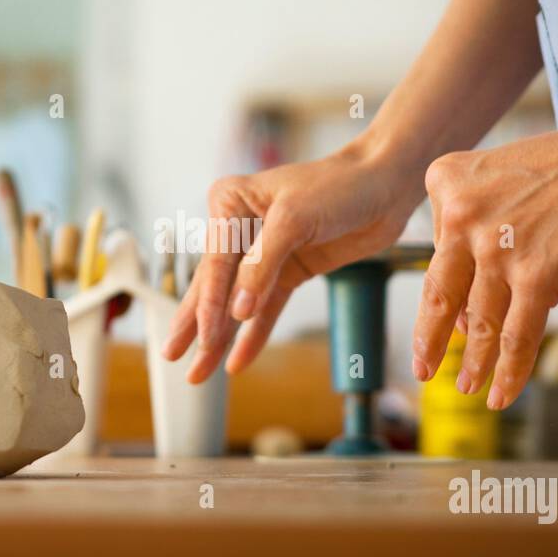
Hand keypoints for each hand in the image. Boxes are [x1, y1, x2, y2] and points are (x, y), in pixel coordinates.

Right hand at [163, 142, 422, 381]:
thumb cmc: (339, 185)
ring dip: (220, 338)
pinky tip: (237, 362)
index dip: (207, 304)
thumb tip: (238, 311)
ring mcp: (264, 252)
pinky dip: (253, 336)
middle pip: (214, 285)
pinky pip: (266, 309)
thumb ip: (263, 265)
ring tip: (197, 372)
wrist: (386, 185)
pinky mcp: (288, 270)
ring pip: (236, 303)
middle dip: (195, 325)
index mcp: (230, 203)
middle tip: (171, 357)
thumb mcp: (295, 219)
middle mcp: (240, 227)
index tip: (202, 338)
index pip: (215, 263)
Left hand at [413, 114, 557, 408]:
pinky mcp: (538, 275)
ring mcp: (497, 248)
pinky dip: (508, 372)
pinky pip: (516, 337)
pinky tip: (502, 395)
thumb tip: (476, 301)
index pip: (441, 251)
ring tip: (470, 388)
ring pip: (481, 321)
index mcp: (447, 184)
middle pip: (441, 293)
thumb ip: (483, 227)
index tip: (453, 318)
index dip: (453, 288)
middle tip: (423, 368)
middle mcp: (461, 216)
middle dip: (431, 339)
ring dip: (476, 363)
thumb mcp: (505, 179)